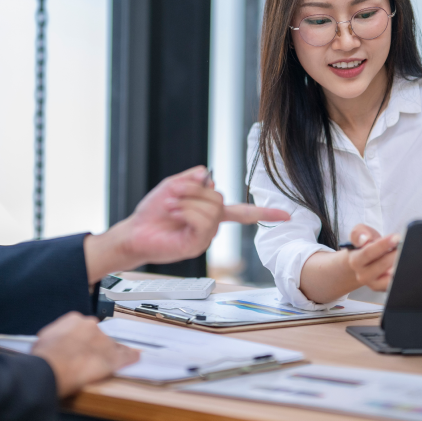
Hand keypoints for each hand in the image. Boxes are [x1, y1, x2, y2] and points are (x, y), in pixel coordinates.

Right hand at [31, 312, 137, 397]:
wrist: (50, 369)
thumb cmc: (44, 356)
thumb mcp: (44, 337)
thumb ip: (57, 334)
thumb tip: (57, 340)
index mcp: (75, 319)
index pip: (84, 327)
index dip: (82, 338)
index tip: (80, 346)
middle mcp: (92, 326)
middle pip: (99, 335)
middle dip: (95, 345)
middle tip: (87, 358)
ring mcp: (104, 341)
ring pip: (112, 345)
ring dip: (109, 353)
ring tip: (105, 362)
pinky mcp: (112, 358)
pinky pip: (127, 355)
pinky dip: (131, 357)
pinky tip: (135, 357)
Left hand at [84, 166, 289, 279]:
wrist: (134, 232)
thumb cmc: (152, 212)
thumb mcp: (173, 186)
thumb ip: (192, 179)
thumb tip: (209, 175)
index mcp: (210, 213)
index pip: (243, 213)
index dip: (265, 213)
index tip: (287, 215)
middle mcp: (211, 226)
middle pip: (219, 199)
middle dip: (195, 190)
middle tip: (174, 193)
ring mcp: (204, 237)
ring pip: (211, 209)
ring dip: (187, 200)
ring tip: (170, 205)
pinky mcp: (195, 245)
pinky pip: (201, 221)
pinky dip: (186, 211)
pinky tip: (173, 213)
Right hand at [345, 224, 399, 291]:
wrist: (363, 262)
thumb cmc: (364, 246)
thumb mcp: (359, 234)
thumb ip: (358, 233)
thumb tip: (363, 239)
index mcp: (355, 261)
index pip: (368, 252)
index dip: (383, 244)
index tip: (396, 237)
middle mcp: (363, 275)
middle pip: (382, 264)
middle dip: (395, 254)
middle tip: (406, 244)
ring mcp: (374, 284)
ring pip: (390, 277)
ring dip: (399, 265)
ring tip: (405, 254)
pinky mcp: (384, 289)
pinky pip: (395, 283)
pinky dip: (401, 274)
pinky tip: (405, 264)